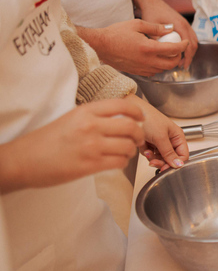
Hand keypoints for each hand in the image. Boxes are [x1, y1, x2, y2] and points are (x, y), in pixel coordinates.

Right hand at [0, 99, 143, 193]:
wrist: (23, 160)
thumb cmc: (45, 140)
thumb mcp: (71, 118)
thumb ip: (94, 117)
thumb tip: (119, 118)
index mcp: (86, 111)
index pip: (122, 105)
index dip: (137, 112)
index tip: (141, 117)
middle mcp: (91, 126)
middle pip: (131, 127)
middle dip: (139, 134)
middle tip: (137, 139)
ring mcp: (92, 146)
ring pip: (128, 146)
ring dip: (131, 150)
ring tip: (126, 152)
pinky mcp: (90, 165)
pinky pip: (119, 162)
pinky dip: (123, 162)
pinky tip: (116, 161)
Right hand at [83, 19, 189, 75]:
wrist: (100, 46)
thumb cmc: (116, 33)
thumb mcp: (137, 24)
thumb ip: (156, 27)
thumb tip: (170, 28)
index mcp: (148, 48)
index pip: (173, 49)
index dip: (183, 46)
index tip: (185, 42)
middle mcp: (147, 61)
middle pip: (171, 64)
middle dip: (178, 57)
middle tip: (177, 49)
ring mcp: (142, 68)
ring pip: (163, 69)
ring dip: (168, 62)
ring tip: (167, 53)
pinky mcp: (137, 72)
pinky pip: (153, 72)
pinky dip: (158, 66)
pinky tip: (155, 58)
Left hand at [127, 96, 188, 170]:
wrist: (129, 113)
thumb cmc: (148, 118)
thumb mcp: (160, 137)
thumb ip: (169, 153)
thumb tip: (178, 164)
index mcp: (177, 136)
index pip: (183, 155)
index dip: (176, 163)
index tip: (166, 168)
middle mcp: (170, 139)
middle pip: (170, 158)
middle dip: (161, 161)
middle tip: (154, 163)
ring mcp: (159, 141)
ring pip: (159, 158)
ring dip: (152, 157)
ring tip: (147, 150)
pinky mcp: (149, 142)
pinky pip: (150, 154)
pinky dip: (146, 152)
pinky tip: (143, 145)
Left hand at [133, 0, 198, 68]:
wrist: (152, 2)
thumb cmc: (151, 12)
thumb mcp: (151, 26)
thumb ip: (156, 38)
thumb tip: (159, 51)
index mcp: (180, 26)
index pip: (188, 45)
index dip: (187, 57)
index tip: (182, 65)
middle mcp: (186, 25)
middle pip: (193, 44)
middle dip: (190, 56)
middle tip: (182, 66)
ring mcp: (186, 24)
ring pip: (193, 41)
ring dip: (189, 52)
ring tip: (181, 60)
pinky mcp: (183, 24)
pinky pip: (190, 37)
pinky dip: (188, 46)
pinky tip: (180, 51)